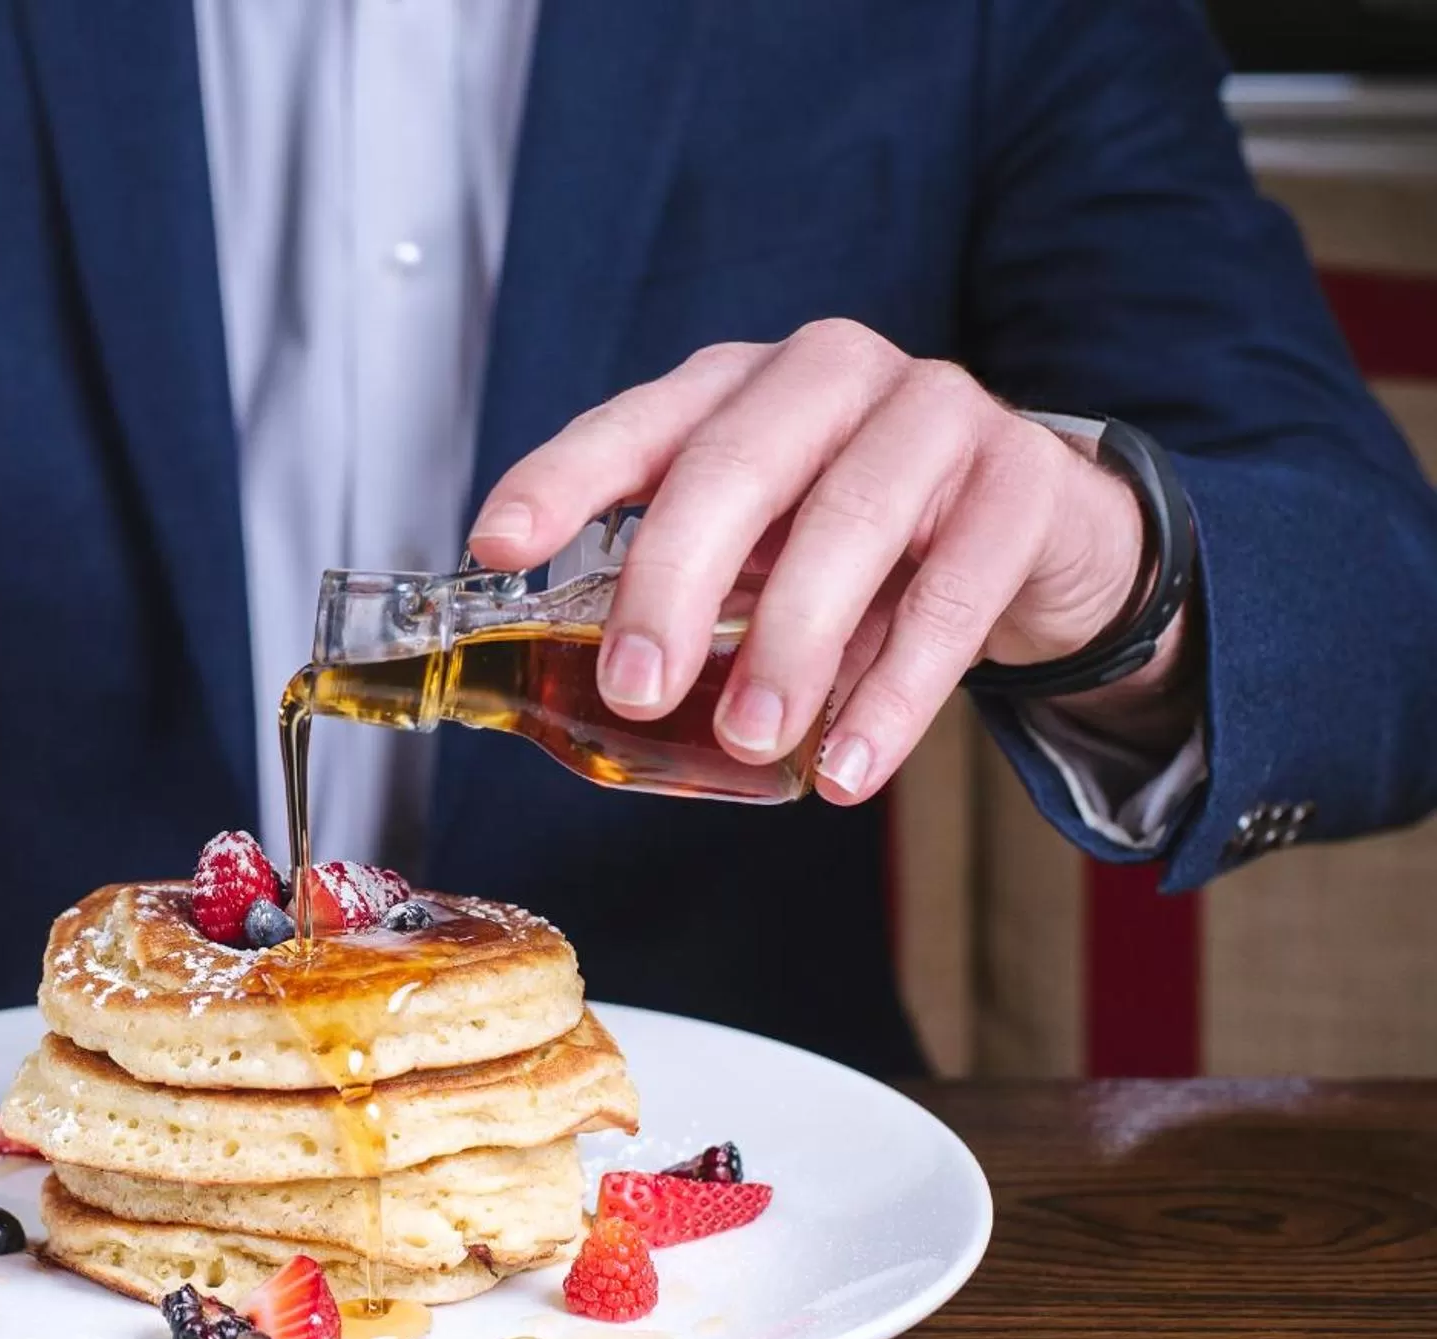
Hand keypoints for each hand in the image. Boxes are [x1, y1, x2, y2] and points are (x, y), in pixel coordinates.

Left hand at [467, 319, 1194, 802]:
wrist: (1039, 527)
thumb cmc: (863, 536)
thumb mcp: (758, 548)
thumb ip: (681, 590)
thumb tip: (567, 689)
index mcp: (737, 388)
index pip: (634, 425)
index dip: (561, 480)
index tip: (500, 546)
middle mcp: (826, 376)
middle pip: (735, 467)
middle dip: (673, 583)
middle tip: (636, 687)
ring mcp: (932, 414)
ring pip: (850, 522)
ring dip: (789, 645)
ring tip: (750, 738)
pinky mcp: (1020, 483)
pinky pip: (952, 593)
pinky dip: (896, 689)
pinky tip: (850, 762)